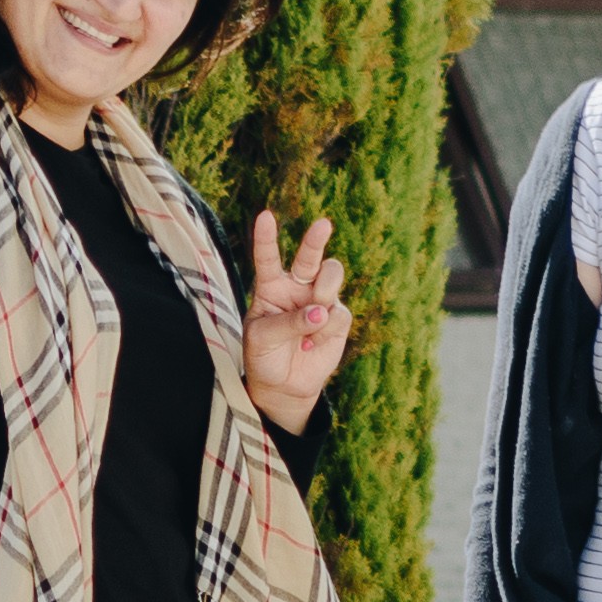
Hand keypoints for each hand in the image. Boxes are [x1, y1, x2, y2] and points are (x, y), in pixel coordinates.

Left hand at [242, 208, 352, 429]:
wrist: (284, 385)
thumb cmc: (264, 356)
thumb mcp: (263, 338)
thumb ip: (288, 322)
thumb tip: (321, 312)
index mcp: (270, 287)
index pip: (268, 258)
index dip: (266, 238)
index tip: (265, 216)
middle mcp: (296, 288)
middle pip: (310, 257)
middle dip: (316, 239)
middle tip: (323, 224)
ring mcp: (320, 301)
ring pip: (331, 277)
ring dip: (323, 293)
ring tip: (314, 316)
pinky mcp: (337, 319)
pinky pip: (338, 314)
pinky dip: (324, 331)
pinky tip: (310, 345)